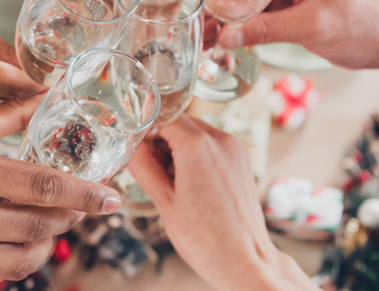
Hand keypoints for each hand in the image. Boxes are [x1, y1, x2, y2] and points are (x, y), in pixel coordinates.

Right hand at [0, 96, 121, 289]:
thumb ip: (5, 117)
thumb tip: (49, 98)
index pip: (41, 186)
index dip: (84, 194)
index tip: (112, 200)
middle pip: (36, 227)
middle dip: (67, 218)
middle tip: (75, 207)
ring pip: (16, 262)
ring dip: (42, 246)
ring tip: (47, 229)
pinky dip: (5, 266)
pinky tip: (7, 246)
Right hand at [128, 115, 317, 290]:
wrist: (245, 260)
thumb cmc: (206, 238)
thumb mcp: (164, 203)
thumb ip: (144, 168)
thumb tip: (133, 147)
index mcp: (198, 147)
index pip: (164, 117)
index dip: (147, 129)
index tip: (137, 146)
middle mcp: (221, 141)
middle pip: (182, 122)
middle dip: (164, 139)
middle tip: (154, 168)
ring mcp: (236, 150)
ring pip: (199, 133)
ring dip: (182, 147)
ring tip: (174, 181)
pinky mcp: (243, 161)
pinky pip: (214, 145)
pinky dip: (199, 155)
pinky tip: (192, 183)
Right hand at [217, 0, 378, 71]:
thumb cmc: (361, 24)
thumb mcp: (310, 26)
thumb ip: (265, 30)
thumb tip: (226, 36)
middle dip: (226, 1)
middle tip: (201, 17)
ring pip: (253, 0)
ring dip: (234, 16)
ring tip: (207, 29)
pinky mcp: (293, 8)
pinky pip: (263, 14)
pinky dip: (247, 26)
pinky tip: (226, 36)